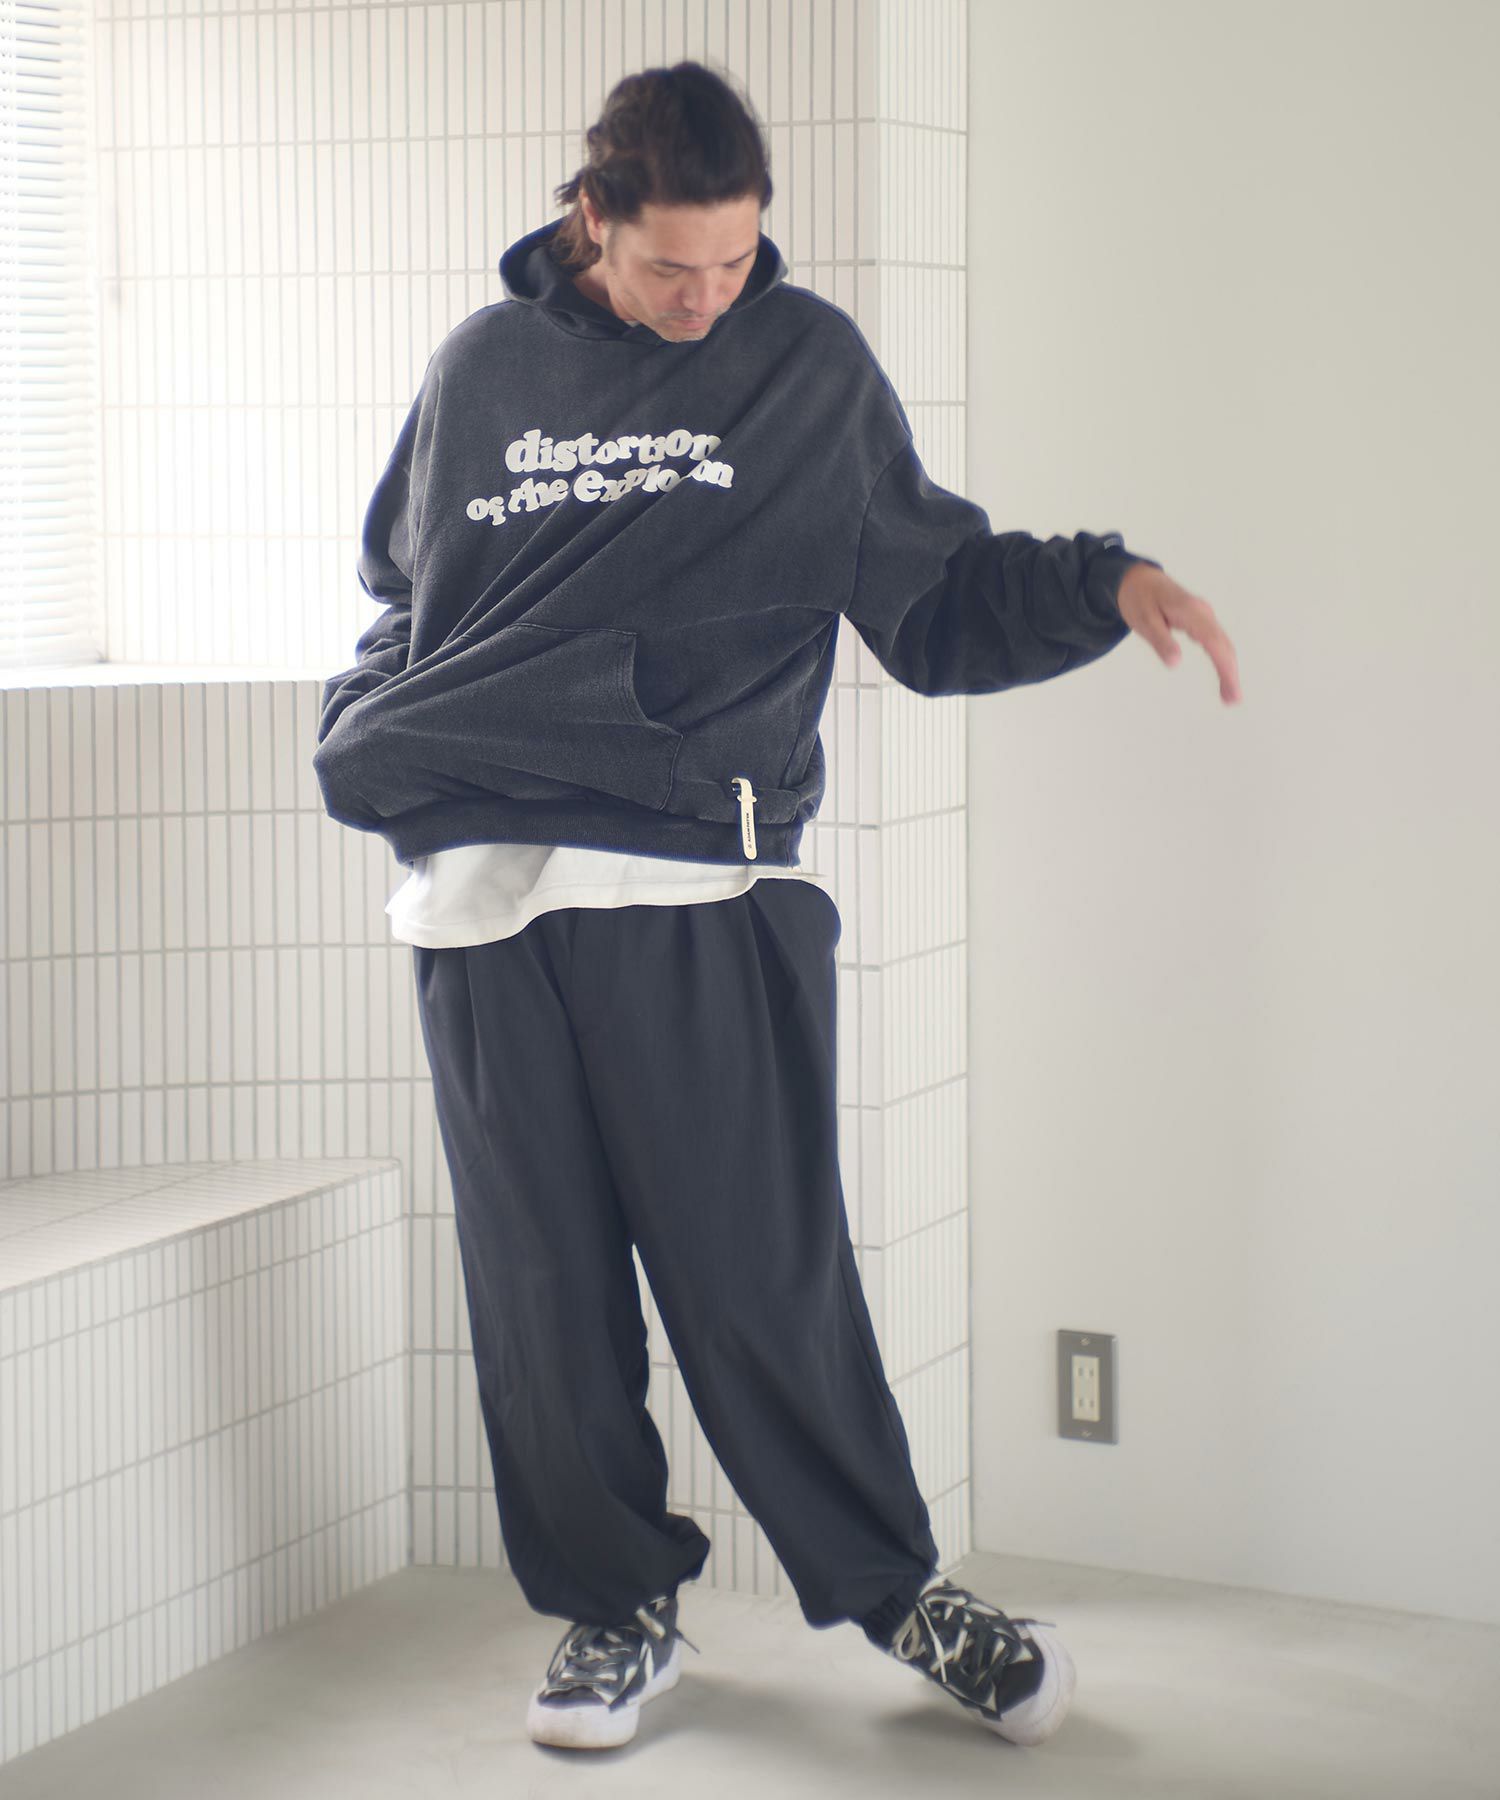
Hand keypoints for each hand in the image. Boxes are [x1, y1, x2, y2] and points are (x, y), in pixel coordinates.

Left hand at [1117, 563, 1242, 704]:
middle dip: (1230, 673)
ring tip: (1229, 696)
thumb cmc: (1139, 598)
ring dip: (1228, 668)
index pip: (1214, 643)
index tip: (1231, 690)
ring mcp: (1203, 615)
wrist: (1138, 578)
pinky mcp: (1200, 619)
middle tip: (1232, 701)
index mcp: (1191, 612)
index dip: (1225, 668)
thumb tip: (1175, 663)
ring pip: (1222, 644)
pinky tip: (1224, 675)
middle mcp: (1203, 612)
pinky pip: (1216, 641)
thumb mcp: (1144, 621)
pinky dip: (1222, 659)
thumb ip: (1160, 641)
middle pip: (1224, 645)